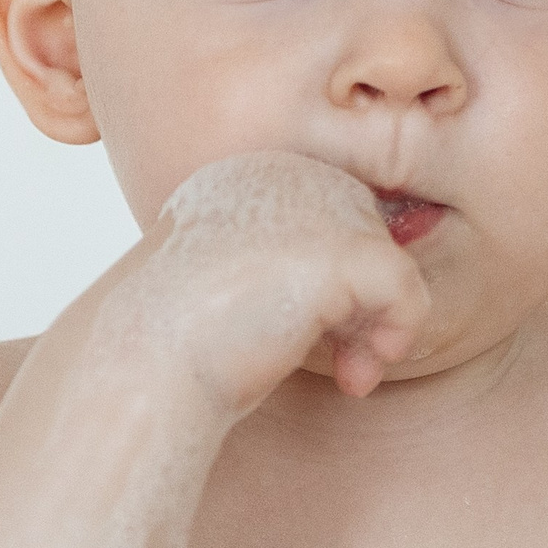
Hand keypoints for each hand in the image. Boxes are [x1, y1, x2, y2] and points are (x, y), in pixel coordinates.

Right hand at [94, 152, 430, 418]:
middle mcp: (282, 171)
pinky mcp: (340, 246)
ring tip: (349, 373)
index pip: (326, 217)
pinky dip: (398, 333)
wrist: (142, 363)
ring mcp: (311, 204)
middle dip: (359, 306)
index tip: (312, 343)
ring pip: (387, 258)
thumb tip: (364, 294)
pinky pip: (406, 287)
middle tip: (339, 364)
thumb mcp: (231, 286)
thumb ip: (285, 269)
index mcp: (247, 171)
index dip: (333, 285)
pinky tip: (357, 376)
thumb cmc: (173, 341)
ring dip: (377, 326)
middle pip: (363, 232)